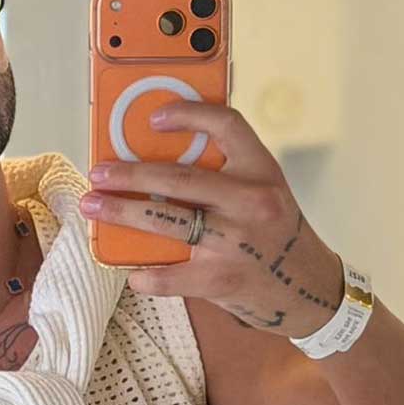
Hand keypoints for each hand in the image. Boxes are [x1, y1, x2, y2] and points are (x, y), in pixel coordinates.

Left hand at [80, 100, 344, 337]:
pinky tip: (131, 271)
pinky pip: (169, 275)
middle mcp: (250, 201)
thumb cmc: (276, 237)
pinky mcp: (221, 279)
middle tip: (98, 173)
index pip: (226, 125)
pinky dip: (144, 275)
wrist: (310, 291)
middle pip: (177, 177)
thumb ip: (226, 177)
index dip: (188, 114)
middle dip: (129, 174)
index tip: (153, 118)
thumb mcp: (265, 194)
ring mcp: (235, 241)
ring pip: (164, 219)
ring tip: (93, 206)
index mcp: (261, 171)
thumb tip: (157, 168)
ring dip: (120, 211)